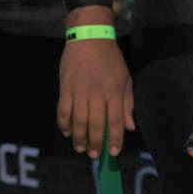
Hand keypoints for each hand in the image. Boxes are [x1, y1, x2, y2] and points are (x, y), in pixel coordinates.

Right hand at [57, 38, 133, 157]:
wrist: (89, 38)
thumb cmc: (110, 58)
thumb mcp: (125, 78)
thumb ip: (127, 103)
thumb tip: (129, 126)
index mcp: (114, 92)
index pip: (115, 121)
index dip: (115, 138)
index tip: (113, 152)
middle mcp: (96, 94)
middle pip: (95, 125)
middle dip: (95, 143)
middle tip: (94, 155)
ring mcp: (79, 92)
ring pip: (78, 121)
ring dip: (79, 138)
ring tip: (81, 148)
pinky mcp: (65, 89)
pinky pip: (63, 111)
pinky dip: (64, 124)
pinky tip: (67, 132)